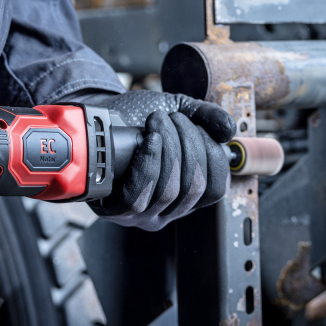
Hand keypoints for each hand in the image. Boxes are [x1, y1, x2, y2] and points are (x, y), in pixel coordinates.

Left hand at [79, 91, 235, 230]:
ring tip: (157, 122)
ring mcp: (141, 214)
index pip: (215, 189)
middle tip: (172, 118)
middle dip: (189, 144)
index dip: (213, 156)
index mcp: (186, 194)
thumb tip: (229, 131)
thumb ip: (206, 116)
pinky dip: (149, 164)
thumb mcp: (177, 111)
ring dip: (169, 148)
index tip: (196, 126)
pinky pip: (139, 196)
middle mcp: (167, 210)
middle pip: (194, 187)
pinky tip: (149, 141)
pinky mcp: (116, 210)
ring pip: (169, 190)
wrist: (96, 118)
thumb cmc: (135, 120)